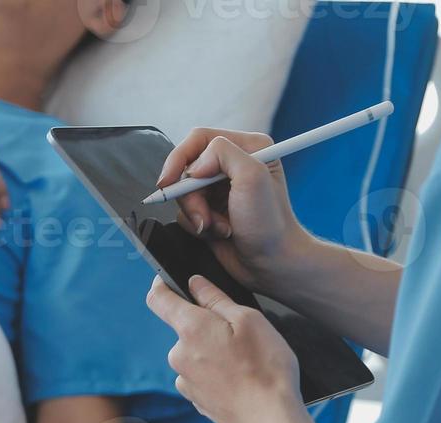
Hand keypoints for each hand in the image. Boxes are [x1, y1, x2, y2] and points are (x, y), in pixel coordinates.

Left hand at [147, 274, 304, 422]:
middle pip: (185, 328)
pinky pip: (202, 376)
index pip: (158, 299)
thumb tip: (194, 283)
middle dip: (207, 326)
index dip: (162, 285)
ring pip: (196, 354)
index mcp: (190, 329)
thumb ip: (216, 299)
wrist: (269, 422)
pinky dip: (217, 374)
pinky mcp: (194, 399)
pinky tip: (240, 381)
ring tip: (246, 362)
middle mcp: (178, 355)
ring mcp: (185, 380)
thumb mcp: (249, 320)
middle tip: (240, 335)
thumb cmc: (266, 369)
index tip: (170, 280)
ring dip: (214, 352)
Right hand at [153, 128, 311, 294]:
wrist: (272, 264)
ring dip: (197, 214)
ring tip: (219, 228)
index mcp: (247, 148)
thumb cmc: (270, 224)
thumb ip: (223, 154)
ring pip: (184, 193)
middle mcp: (232, 166)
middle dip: (191, 196)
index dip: (179, 158)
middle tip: (204, 217)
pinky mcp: (210, 211)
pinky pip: (186, 213)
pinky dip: (197, 226)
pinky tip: (219, 233)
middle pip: (187, 168)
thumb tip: (194, 165)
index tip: (168, 181)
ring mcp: (220, 190)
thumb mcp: (253, 176)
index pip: (199, 139)